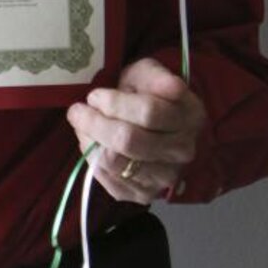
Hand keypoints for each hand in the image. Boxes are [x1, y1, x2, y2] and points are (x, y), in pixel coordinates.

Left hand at [66, 57, 205, 204]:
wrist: (150, 123)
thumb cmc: (146, 92)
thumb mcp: (149, 74)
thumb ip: (158, 78)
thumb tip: (172, 86)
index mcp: (189, 116)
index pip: (148, 113)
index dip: (115, 103)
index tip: (94, 95)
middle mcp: (182, 151)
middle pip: (128, 141)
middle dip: (94, 123)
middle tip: (77, 111)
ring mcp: (164, 177)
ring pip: (115, 162)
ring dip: (89, 141)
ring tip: (82, 126)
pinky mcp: (144, 194)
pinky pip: (108, 180)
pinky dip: (92, 160)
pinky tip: (92, 143)